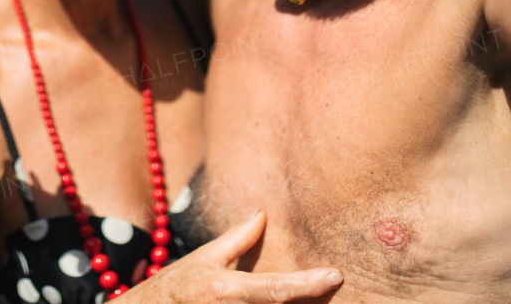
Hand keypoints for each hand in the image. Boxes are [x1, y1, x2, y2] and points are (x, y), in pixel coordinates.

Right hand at [124, 211, 341, 302]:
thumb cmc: (175, 288)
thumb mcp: (205, 259)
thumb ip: (238, 239)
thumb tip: (263, 214)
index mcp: (228, 290)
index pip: (276, 289)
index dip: (308, 284)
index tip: (335, 275)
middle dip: (308, 303)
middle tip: (329, 287)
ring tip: (314, 298)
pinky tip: (288, 303)